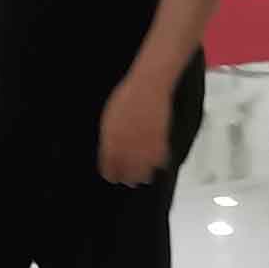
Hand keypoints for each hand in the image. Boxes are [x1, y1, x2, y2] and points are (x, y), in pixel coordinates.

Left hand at [99, 67, 175, 185]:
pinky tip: (158, 165)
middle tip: (130, 181)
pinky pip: (160, 162)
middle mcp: (126, 147)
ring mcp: (144, 145)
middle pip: (126, 174)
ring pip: (143, 173)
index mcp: (111, 141)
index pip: (108, 168)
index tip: (114, 177)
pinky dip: (159, 165)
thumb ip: (109, 139)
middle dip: (127, 179)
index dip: (111, 174)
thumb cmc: (128, 98)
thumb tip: (108, 153)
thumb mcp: (110, 119)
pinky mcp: (160, 142)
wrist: (148, 86)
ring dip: (143, 176)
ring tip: (144, 179)